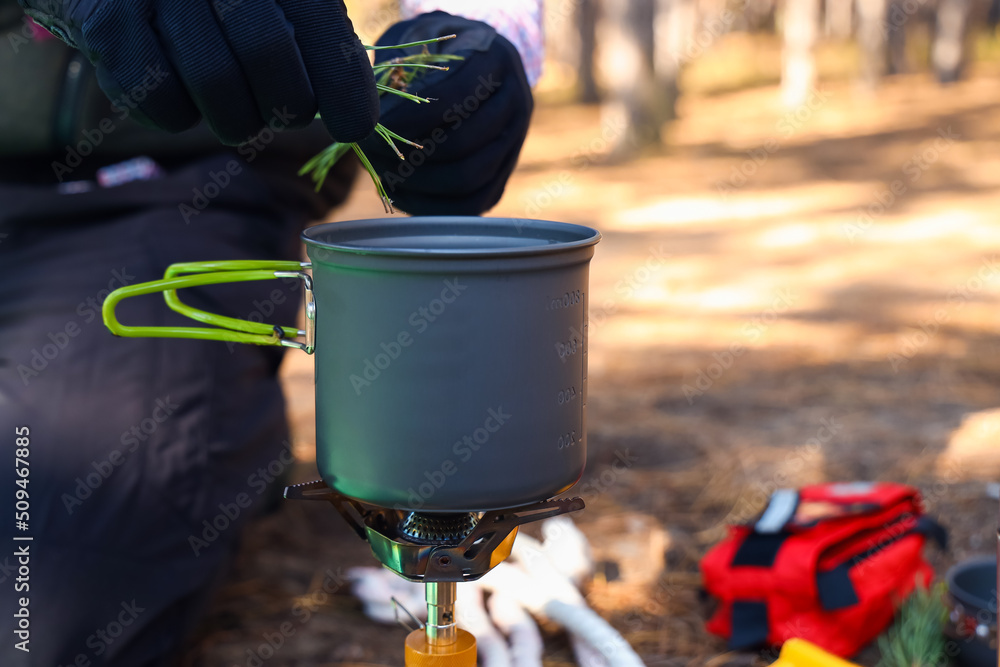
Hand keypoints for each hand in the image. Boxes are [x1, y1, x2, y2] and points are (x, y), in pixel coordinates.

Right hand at [19, 0, 378, 144]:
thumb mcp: (274, 0)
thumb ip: (315, 33)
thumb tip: (355, 108)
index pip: (320, 26)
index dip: (343, 86)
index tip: (352, 127)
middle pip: (269, 55)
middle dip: (284, 104)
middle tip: (281, 110)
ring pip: (215, 82)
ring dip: (233, 116)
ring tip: (231, 106)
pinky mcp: (104, 18)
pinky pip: (160, 100)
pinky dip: (177, 116)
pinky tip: (179, 93)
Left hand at [358, 11, 532, 215]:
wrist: (475, 65)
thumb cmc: (436, 50)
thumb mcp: (417, 38)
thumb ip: (399, 65)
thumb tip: (367, 112)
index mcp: (496, 60)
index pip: (454, 98)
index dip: (408, 119)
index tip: (370, 127)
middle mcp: (516, 103)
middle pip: (463, 145)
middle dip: (408, 156)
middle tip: (370, 152)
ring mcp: (515, 144)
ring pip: (469, 179)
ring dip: (417, 183)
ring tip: (381, 171)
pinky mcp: (503, 176)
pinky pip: (470, 205)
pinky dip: (432, 206)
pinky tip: (399, 193)